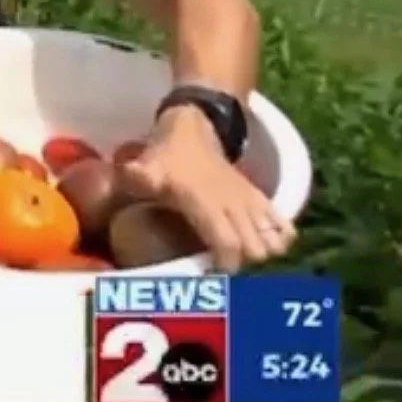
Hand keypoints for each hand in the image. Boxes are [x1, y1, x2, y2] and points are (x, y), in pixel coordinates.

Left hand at [119, 105, 294, 271]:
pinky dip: (279, 240)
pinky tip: (261, 244)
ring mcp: (251, 202)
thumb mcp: (144, 168)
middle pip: (255, 249)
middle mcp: (233, 205)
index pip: (227, 243)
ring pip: (274, 241)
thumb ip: (133, 178)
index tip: (214, 274)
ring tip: (241, 256)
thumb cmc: (167, 156)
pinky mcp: (261, 198)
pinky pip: (286, 227)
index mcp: (204, 202)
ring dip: (261, 254)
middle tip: (222, 266)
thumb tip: (116, 183)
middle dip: (242, 264)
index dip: (225, 264)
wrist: (195, 127)